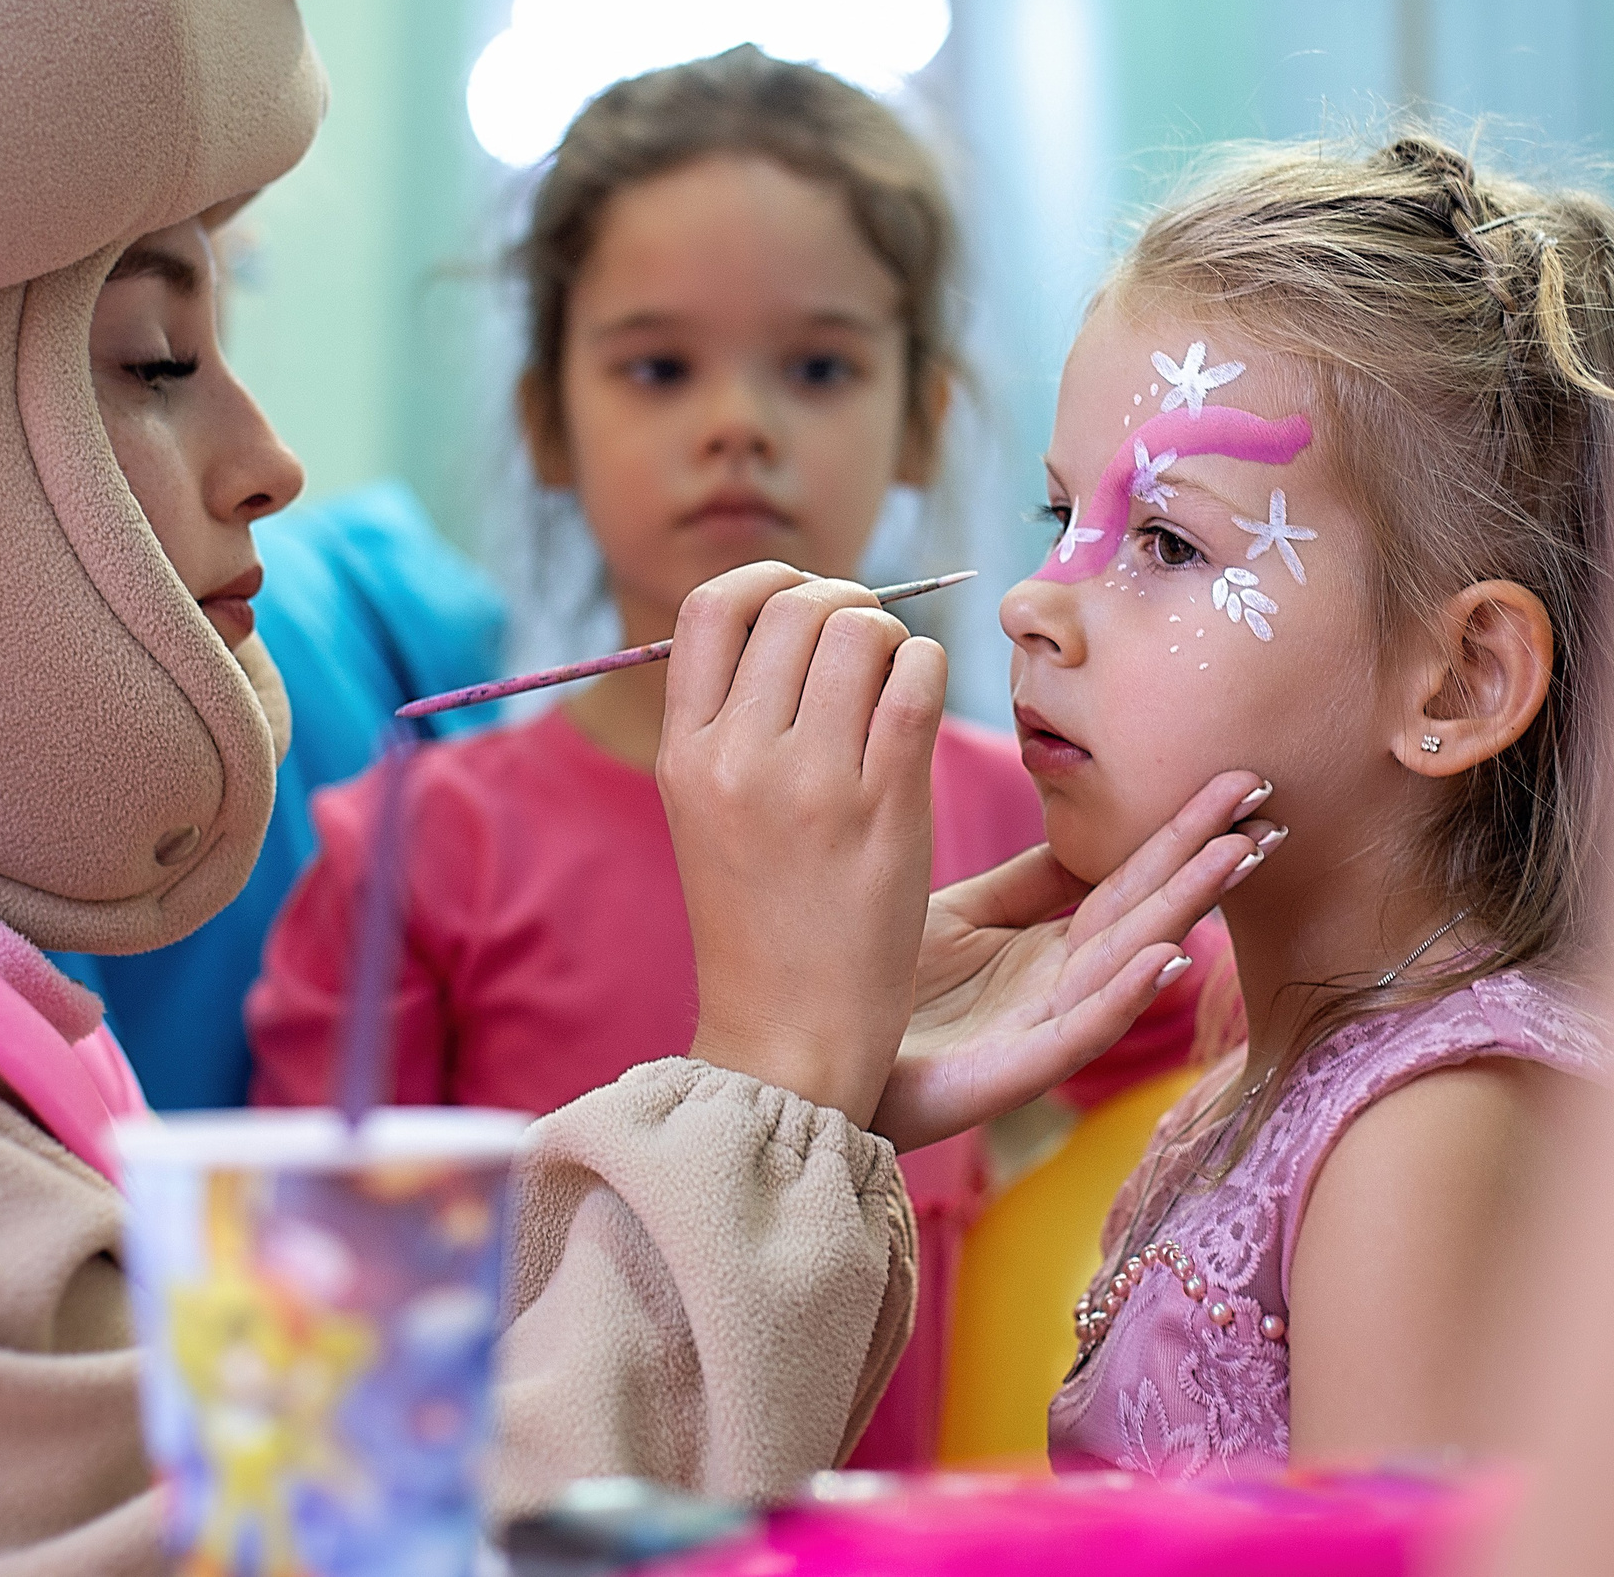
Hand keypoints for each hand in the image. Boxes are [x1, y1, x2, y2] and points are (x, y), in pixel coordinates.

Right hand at [661, 563, 945, 1126]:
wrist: (788, 1035)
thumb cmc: (762, 922)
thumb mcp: (707, 814)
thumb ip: (730, 722)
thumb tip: (788, 618)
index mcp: (683, 754)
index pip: (711, 608)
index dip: (768, 579)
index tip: (803, 599)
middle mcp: (737, 757)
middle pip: (796, 605)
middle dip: (845, 602)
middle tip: (869, 640)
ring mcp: (811, 781)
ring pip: (862, 629)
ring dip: (892, 636)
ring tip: (896, 680)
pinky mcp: (883, 807)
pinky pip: (917, 678)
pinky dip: (930, 667)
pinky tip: (923, 699)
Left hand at [871, 770, 1278, 1149]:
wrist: (814, 1059)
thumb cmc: (878, 987)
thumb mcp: (958, 915)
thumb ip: (1025, 883)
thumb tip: (1084, 834)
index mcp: (1047, 947)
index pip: (1128, 878)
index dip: (1180, 832)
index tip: (1236, 782)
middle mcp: (1057, 986)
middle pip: (1144, 913)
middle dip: (1204, 865)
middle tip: (1266, 814)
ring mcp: (1039, 1030)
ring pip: (1128, 963)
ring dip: (1185, 912)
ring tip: (1236, 858)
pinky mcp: (1010, 1073)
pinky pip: (1078, 1032)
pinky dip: (1125, 997)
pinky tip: (1168, 958)